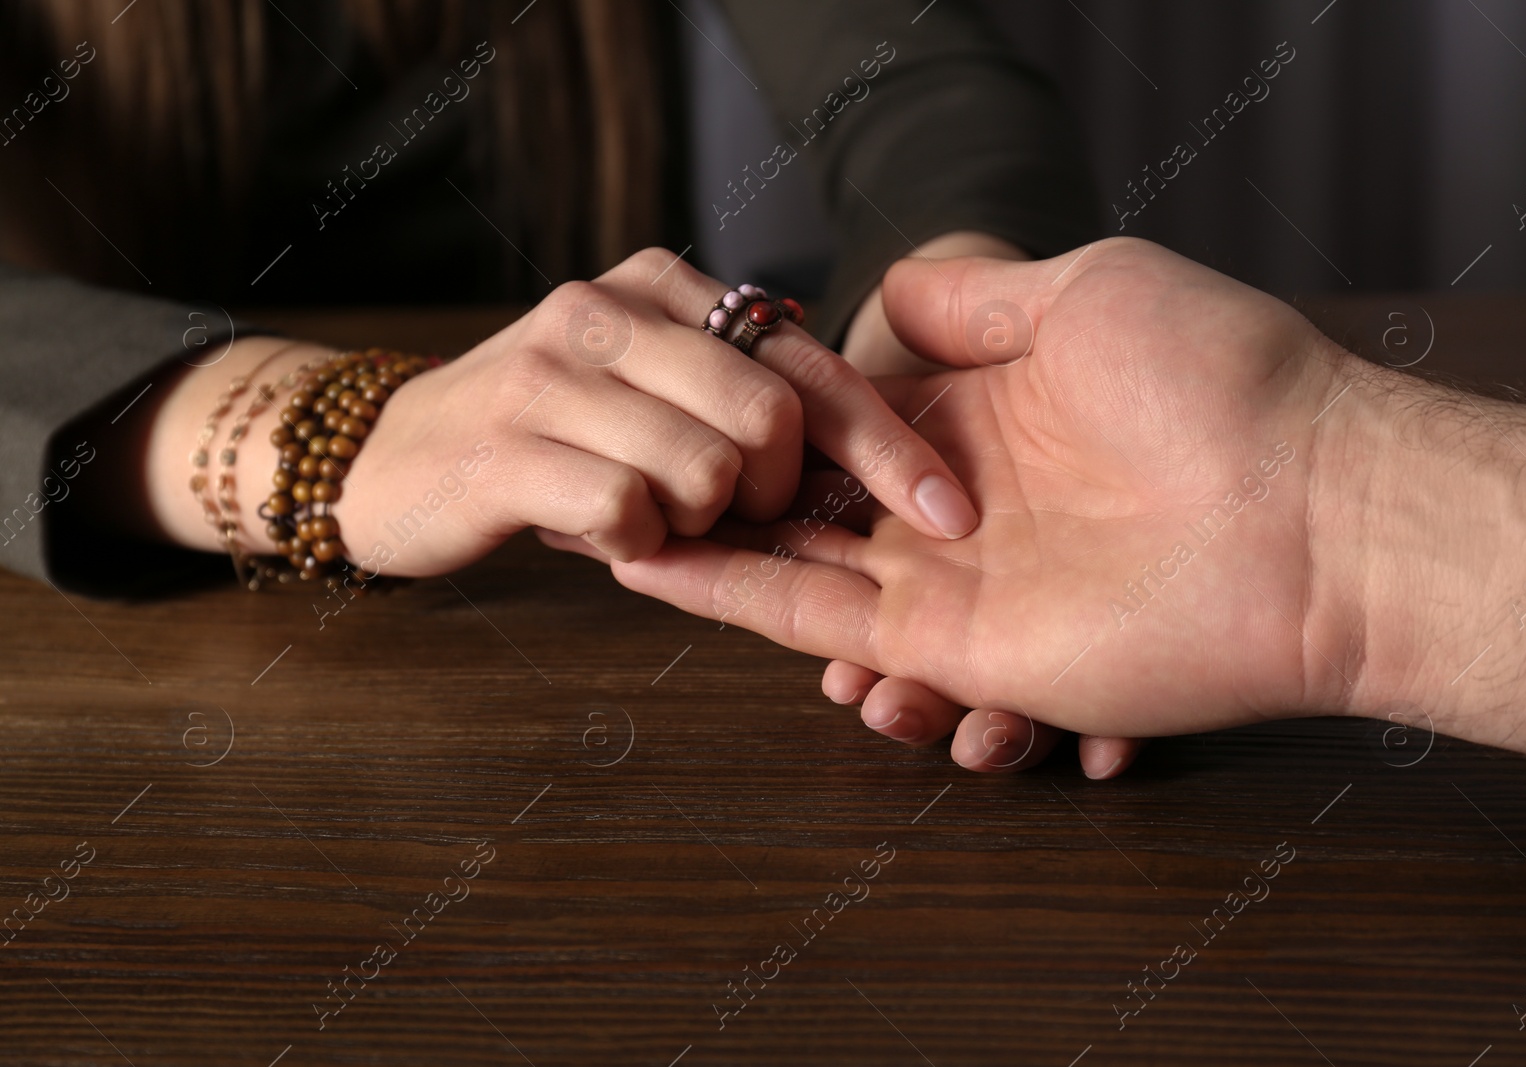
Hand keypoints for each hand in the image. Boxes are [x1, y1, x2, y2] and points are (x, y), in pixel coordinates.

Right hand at [140, 249, 979, 576]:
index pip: (808, 361)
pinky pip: (629, 515)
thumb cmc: (552, 435)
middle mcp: (611, 309)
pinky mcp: (505, 450)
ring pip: (705, 471)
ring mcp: (551, 374)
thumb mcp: (647, 384)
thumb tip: (863, 440)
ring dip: (698, 524)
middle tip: (726, 513)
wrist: (390, 457)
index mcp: (665, 286)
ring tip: (646, 512)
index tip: (948, 513)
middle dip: (779, 494)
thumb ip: (740, 385)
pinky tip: (604, 535)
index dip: (888, 444)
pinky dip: (637, 546)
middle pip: (770, 416)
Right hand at [608, 238, 1356, 755]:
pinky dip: (726, 597)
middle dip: (715, 486)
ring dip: (701, 548)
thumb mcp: (1083, 290)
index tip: (676, 390)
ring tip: (614, 522)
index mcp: (976, 413)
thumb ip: (970, 300)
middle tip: (619, 464)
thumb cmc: (1217, 381)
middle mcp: (948, 501)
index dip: (757, 407)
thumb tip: (884, 293)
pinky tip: (649, 565)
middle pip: (801, 498)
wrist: (1309, 516)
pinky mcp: (945, 640)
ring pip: (788, 566)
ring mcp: (943, 576)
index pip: (837, 415)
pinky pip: (811, 622)